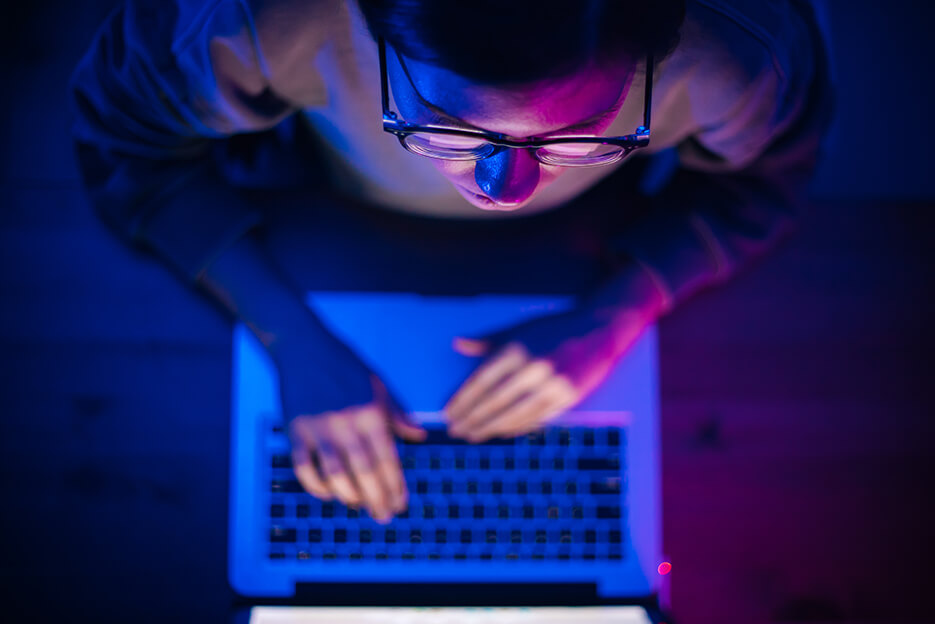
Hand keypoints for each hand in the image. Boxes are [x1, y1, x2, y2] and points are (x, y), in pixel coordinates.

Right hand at [275, 333, 425, 522]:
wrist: (305, 347)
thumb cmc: (346, 366)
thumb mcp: (379, 386)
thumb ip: (398, 414)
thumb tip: (420, 437)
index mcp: (371, 414)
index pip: (388, 459)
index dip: (395, 486)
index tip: (400, 505)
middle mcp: (347, 424)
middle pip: (365, 473)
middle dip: (377, 499)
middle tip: (384, 517)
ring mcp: (319, 429)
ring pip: (336, 475)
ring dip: (349, 496)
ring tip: (359, 506)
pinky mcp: (295, 431)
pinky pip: (304, 468)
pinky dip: (315, 486)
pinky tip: (328, 494)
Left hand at [443, 303, 652, 442]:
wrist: (599, 329)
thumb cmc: (552, 329)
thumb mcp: (518, 329)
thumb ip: (487, 340)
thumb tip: (458, 343)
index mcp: (516, 349)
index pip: (481, 381)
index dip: (462, 400)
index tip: (448, 413)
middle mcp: (533, 367)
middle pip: (494, 401)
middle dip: (472, 418)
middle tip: (455, 430)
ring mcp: (553, 384)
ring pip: (514, 414)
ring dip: (491, 428)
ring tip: (473, 435)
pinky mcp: (569, 396)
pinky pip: (537, 417)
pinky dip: (516, 427)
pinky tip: (502, 431)